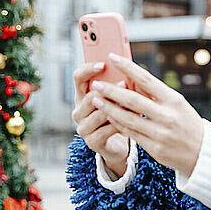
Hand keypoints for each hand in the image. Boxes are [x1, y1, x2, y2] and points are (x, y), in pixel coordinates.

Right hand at [72, 61, 128, 176]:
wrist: (118, 145)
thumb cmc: (119, 115)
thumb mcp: (117, 98)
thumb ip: (118, 85)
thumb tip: (131, 70)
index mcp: (82, 95)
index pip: (78, 77)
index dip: (88, 69)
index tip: (104, 64)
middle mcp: (79, 111)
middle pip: (89, 95)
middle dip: (109, 89)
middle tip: (125, 83)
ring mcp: (84, 127)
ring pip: (99, 113)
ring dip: (117, 107)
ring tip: (132, 102)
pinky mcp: (92, 142)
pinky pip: (106, 130)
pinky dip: (120, 123)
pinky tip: (132, 120)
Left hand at [90, 53, 203, 177]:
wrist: (203, 153)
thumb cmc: (188, 124)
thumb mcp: (178, 105)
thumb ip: (156, 94)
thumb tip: (134, 80)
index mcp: (173, 100)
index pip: (146, 79)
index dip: (127, 67)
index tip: (113, 58)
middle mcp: (167, 115)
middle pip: (132, 100)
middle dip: (111, 91)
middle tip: (96, 84)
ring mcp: (160, 133)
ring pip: (127, 118)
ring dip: (109, 108)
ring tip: (96, 100)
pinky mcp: (154, 148)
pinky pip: (131, 133)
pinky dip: (118, 124)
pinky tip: (109, 117)